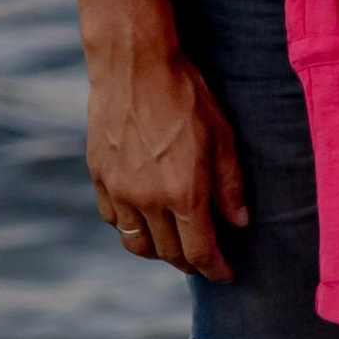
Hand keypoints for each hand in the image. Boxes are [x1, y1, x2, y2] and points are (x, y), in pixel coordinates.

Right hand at [86, 12, 249, 279]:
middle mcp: (147, 200)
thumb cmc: (185, 95)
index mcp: (183, 193)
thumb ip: (230, 185)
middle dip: (190, 261)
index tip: (226, 274)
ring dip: (157, 250)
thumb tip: (239, 222)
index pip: (200, 251)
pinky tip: (144, 216)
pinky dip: (130, 227)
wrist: (134, 65)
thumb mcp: (221, 136)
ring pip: (136, 243)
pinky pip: (113, 219)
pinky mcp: (98, 176)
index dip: (216, 269)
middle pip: (168, 253)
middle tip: (204, 257)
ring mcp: (118, 190)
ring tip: (174, 242)